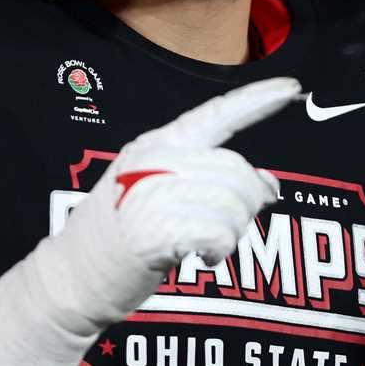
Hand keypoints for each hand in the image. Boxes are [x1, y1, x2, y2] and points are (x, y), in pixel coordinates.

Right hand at [0, 77, 300, 365]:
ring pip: (233, 206)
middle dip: (249, 204)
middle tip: (231, 229)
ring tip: (207, 245)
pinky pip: (219, 235)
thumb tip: (271, 185)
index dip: (257, 99)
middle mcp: (155, 160)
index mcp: (156, 143)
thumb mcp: (160, 192)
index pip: (216, 114)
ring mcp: (152, 193)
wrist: (71, 278)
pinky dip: (221, 251)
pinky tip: (203, 258)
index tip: (293, 87)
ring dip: (232, 234)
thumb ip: (209, 179)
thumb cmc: (121, 237)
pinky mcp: (154, 231)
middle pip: (236, 170)